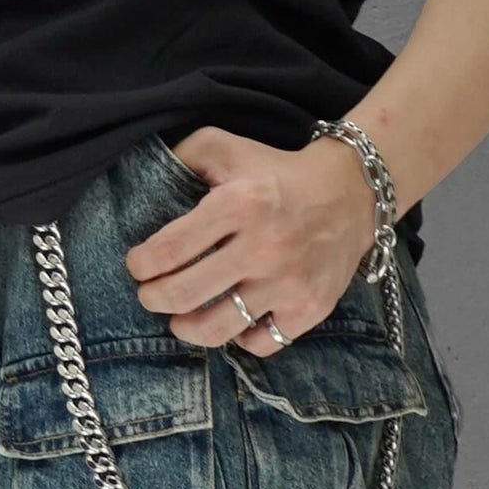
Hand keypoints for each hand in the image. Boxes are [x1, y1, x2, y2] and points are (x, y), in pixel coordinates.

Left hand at [124, 124, 375, 356]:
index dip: (142, 264)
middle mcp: (263, 247)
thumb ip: (183, 155)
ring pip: (216, 329)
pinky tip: (230, 321)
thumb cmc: (275, 170)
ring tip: (179, 318)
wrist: (350, 191)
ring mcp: (287, 283)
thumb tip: (147, 181)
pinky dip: (239, 338)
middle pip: (184, 294)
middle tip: (149, 294)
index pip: (170, 249)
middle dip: (153, 299)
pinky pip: (260, 343)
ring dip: (185, 328)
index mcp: (238, 204)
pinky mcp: (309, 308)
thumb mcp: (226, 145)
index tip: (137, 265)